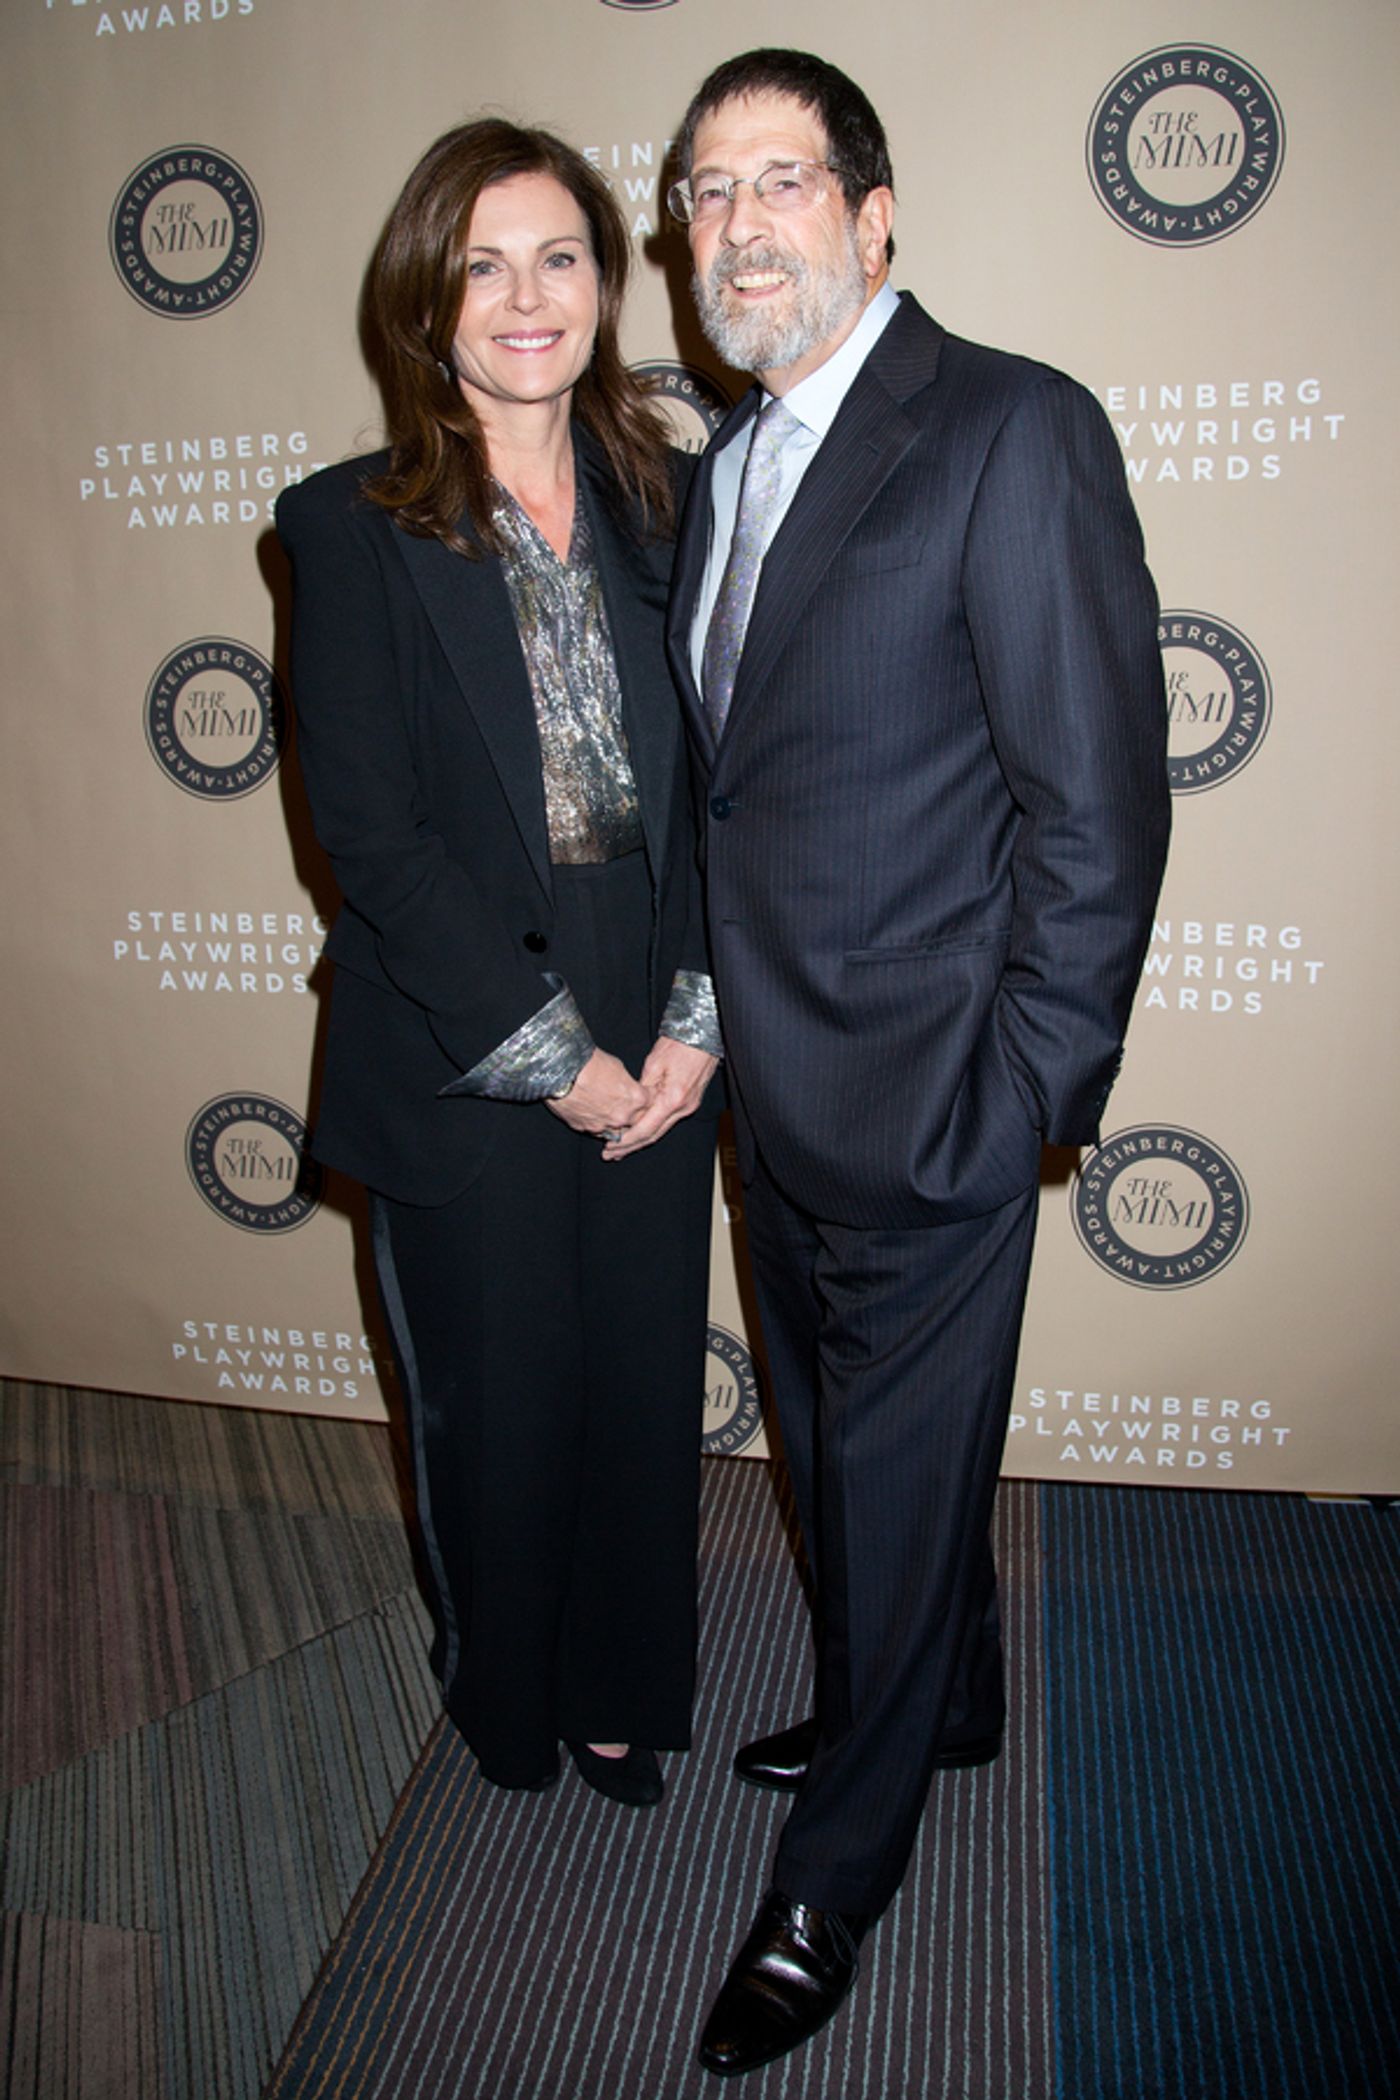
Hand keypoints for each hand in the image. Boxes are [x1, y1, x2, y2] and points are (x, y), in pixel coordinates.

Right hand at [545, 1049, 648, 1137]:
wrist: (562, 1071)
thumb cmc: (589, 1064)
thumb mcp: (617, 1067)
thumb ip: (626, 1083)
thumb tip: (626, 1087)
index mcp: (635, 1099)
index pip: (651, 1102)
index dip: (647, 1097)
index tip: (645, 1094)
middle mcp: (623, 1116)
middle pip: (637, 1120)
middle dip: (635, 1114)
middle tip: (628, 1105)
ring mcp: (604, 1126)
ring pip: (616, 1130)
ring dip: (615, 1123)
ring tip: (607, 1110)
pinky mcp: (585, 1129)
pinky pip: (597, 1131)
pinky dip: (597, 1125)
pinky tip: (592, 1114)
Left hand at [601, 1038, 717, 1158]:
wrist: (702, 1035)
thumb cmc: (679, 1044)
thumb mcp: (653, 1064)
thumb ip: (641, 1090)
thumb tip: (630, 1107)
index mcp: (672, 1099)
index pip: (645, 1128)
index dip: (626, 1140)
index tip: (610, 1146)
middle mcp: (683, 1107)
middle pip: (653, 1135)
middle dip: (631, 1146)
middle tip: (611, 1154)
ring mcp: (688, 1106)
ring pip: (661, 1130)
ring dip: (641, 1140)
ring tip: (621, 1148)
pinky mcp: (690, 1102)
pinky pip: (668, 1121)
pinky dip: (652, 1129)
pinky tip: (640, 1132)